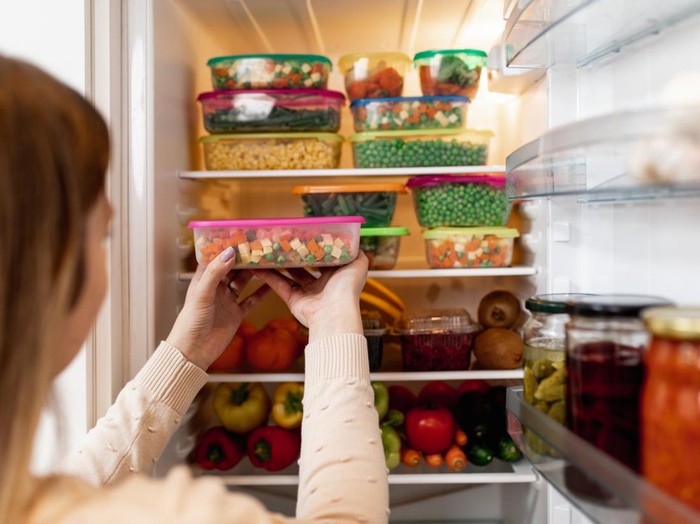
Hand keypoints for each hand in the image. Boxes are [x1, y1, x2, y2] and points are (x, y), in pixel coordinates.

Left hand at [167, 247, 270, 369]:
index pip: (216, 258)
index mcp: (204, 280)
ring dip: (254, 273)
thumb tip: (230, 252)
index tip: (240, 236)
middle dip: (244, 258)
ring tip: (267, 261)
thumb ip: (216, 273)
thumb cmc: (191, 322)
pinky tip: (272, 285)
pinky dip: (262, 293)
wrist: (194, 351)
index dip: (226, 247)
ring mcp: (227, 300)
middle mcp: (216, 287)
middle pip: (233, 268)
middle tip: (259, 246)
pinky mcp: (236, 313)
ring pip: (244, 282)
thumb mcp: (202, 294)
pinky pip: (251, 300)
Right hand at [251, 252, 367, 343]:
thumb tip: (355, 241)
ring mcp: (306, 293)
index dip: (313, 248)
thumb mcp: (358, 264)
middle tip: (282, 241)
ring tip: (267, 250)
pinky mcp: (293, 300)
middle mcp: (321, 284)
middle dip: (294, 255)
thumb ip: (357, 253)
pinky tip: (257, 266)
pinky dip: (268, 277)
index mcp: (335, 275)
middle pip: (304, 266)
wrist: (335, 312)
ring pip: (289, 275)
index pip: (323, 259)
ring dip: (278, 264)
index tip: (302, 236)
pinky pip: (279, 286)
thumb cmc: (347, 288)